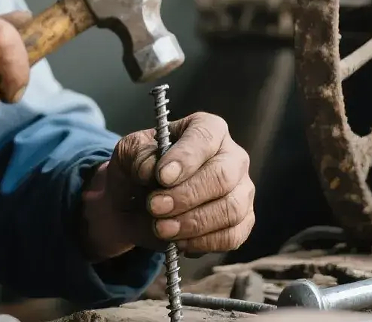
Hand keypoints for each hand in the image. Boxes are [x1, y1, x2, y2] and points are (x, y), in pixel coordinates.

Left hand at [80, 112, 254, 260]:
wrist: (136, 204)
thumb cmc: (138, 168)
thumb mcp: (129, 152)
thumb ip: (139, 154)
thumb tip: (151, 170)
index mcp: (207, 128)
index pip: (205, 137)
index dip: (185, 158)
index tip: (161, 177)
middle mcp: (232, 156)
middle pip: (222, 176)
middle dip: (186, 196)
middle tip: (154, 206)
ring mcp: (241, 191)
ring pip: (230, 209)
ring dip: (192, 223)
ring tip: (161, 228)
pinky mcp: (242, 222)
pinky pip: (232, 236)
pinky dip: (202, 243)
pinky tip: (178, 241)